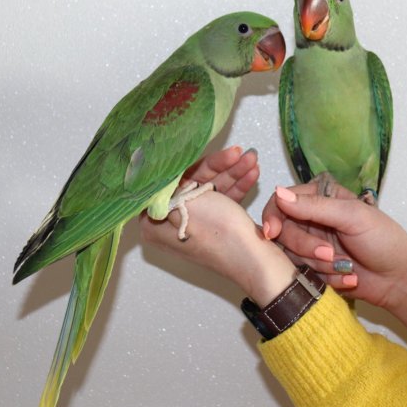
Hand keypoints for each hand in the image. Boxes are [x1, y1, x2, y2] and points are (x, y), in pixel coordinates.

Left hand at [140, 147, 295, 305]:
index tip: (201, 146)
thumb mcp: (188, 201)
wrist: (253, 261)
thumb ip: (170, 184)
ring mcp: (195, 225)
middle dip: (219, 166)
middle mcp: (171, 224)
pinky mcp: (215, 227)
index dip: (185, 162)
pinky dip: (236, 186)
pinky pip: (223, 200)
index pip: (166, 182)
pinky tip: (252, 173)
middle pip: (192, 183)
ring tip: (252, 159)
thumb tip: (155, 171)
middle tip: (237, 152)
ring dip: (233, 172)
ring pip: (211, 189)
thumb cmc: (217, 233)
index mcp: (154, 222)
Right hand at [262, 182, 406, 309]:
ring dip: (318, 264)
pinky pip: (303, 274)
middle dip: (305, 247)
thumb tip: (279, 194)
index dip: (274, 216)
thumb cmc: (384, 241)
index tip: (274, 233)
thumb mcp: (352, 217)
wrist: (400, 280)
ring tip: (346, 266)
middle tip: (330, 254)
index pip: (282, 201)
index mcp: (321, 198)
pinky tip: (347, 278)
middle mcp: (312, 220)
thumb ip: (315, 206)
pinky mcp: (314, 269)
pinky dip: (325, 278)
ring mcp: (311, 245)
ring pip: (291, 255)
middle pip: (283, 231)